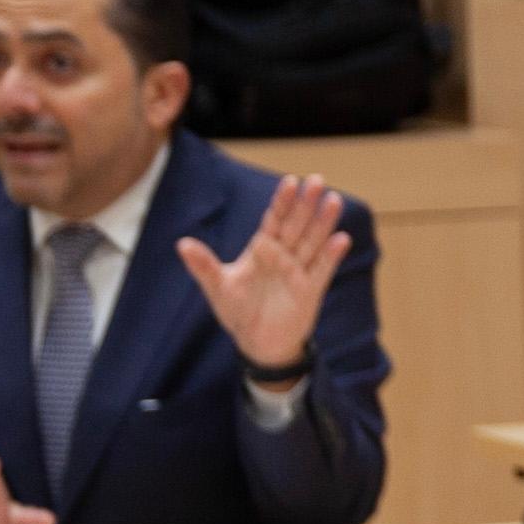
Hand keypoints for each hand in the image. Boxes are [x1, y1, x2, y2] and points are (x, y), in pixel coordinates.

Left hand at [184, 174, 349, 372]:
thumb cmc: (237, 311)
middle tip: (316, 180)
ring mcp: (299, 271)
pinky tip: (341, 239)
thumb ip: (204, 265)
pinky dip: (331, 255)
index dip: (282, 201)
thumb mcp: (217, 287)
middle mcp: (283, 255)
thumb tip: (182, 244)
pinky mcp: (311, 290)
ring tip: (333, 201)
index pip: (274, 219)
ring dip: (323, 223)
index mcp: (262, 248)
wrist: (258, 343)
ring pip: (313, 242)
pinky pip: (322, 270)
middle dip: (306, 204)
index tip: (290, 182)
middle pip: (296, 225)